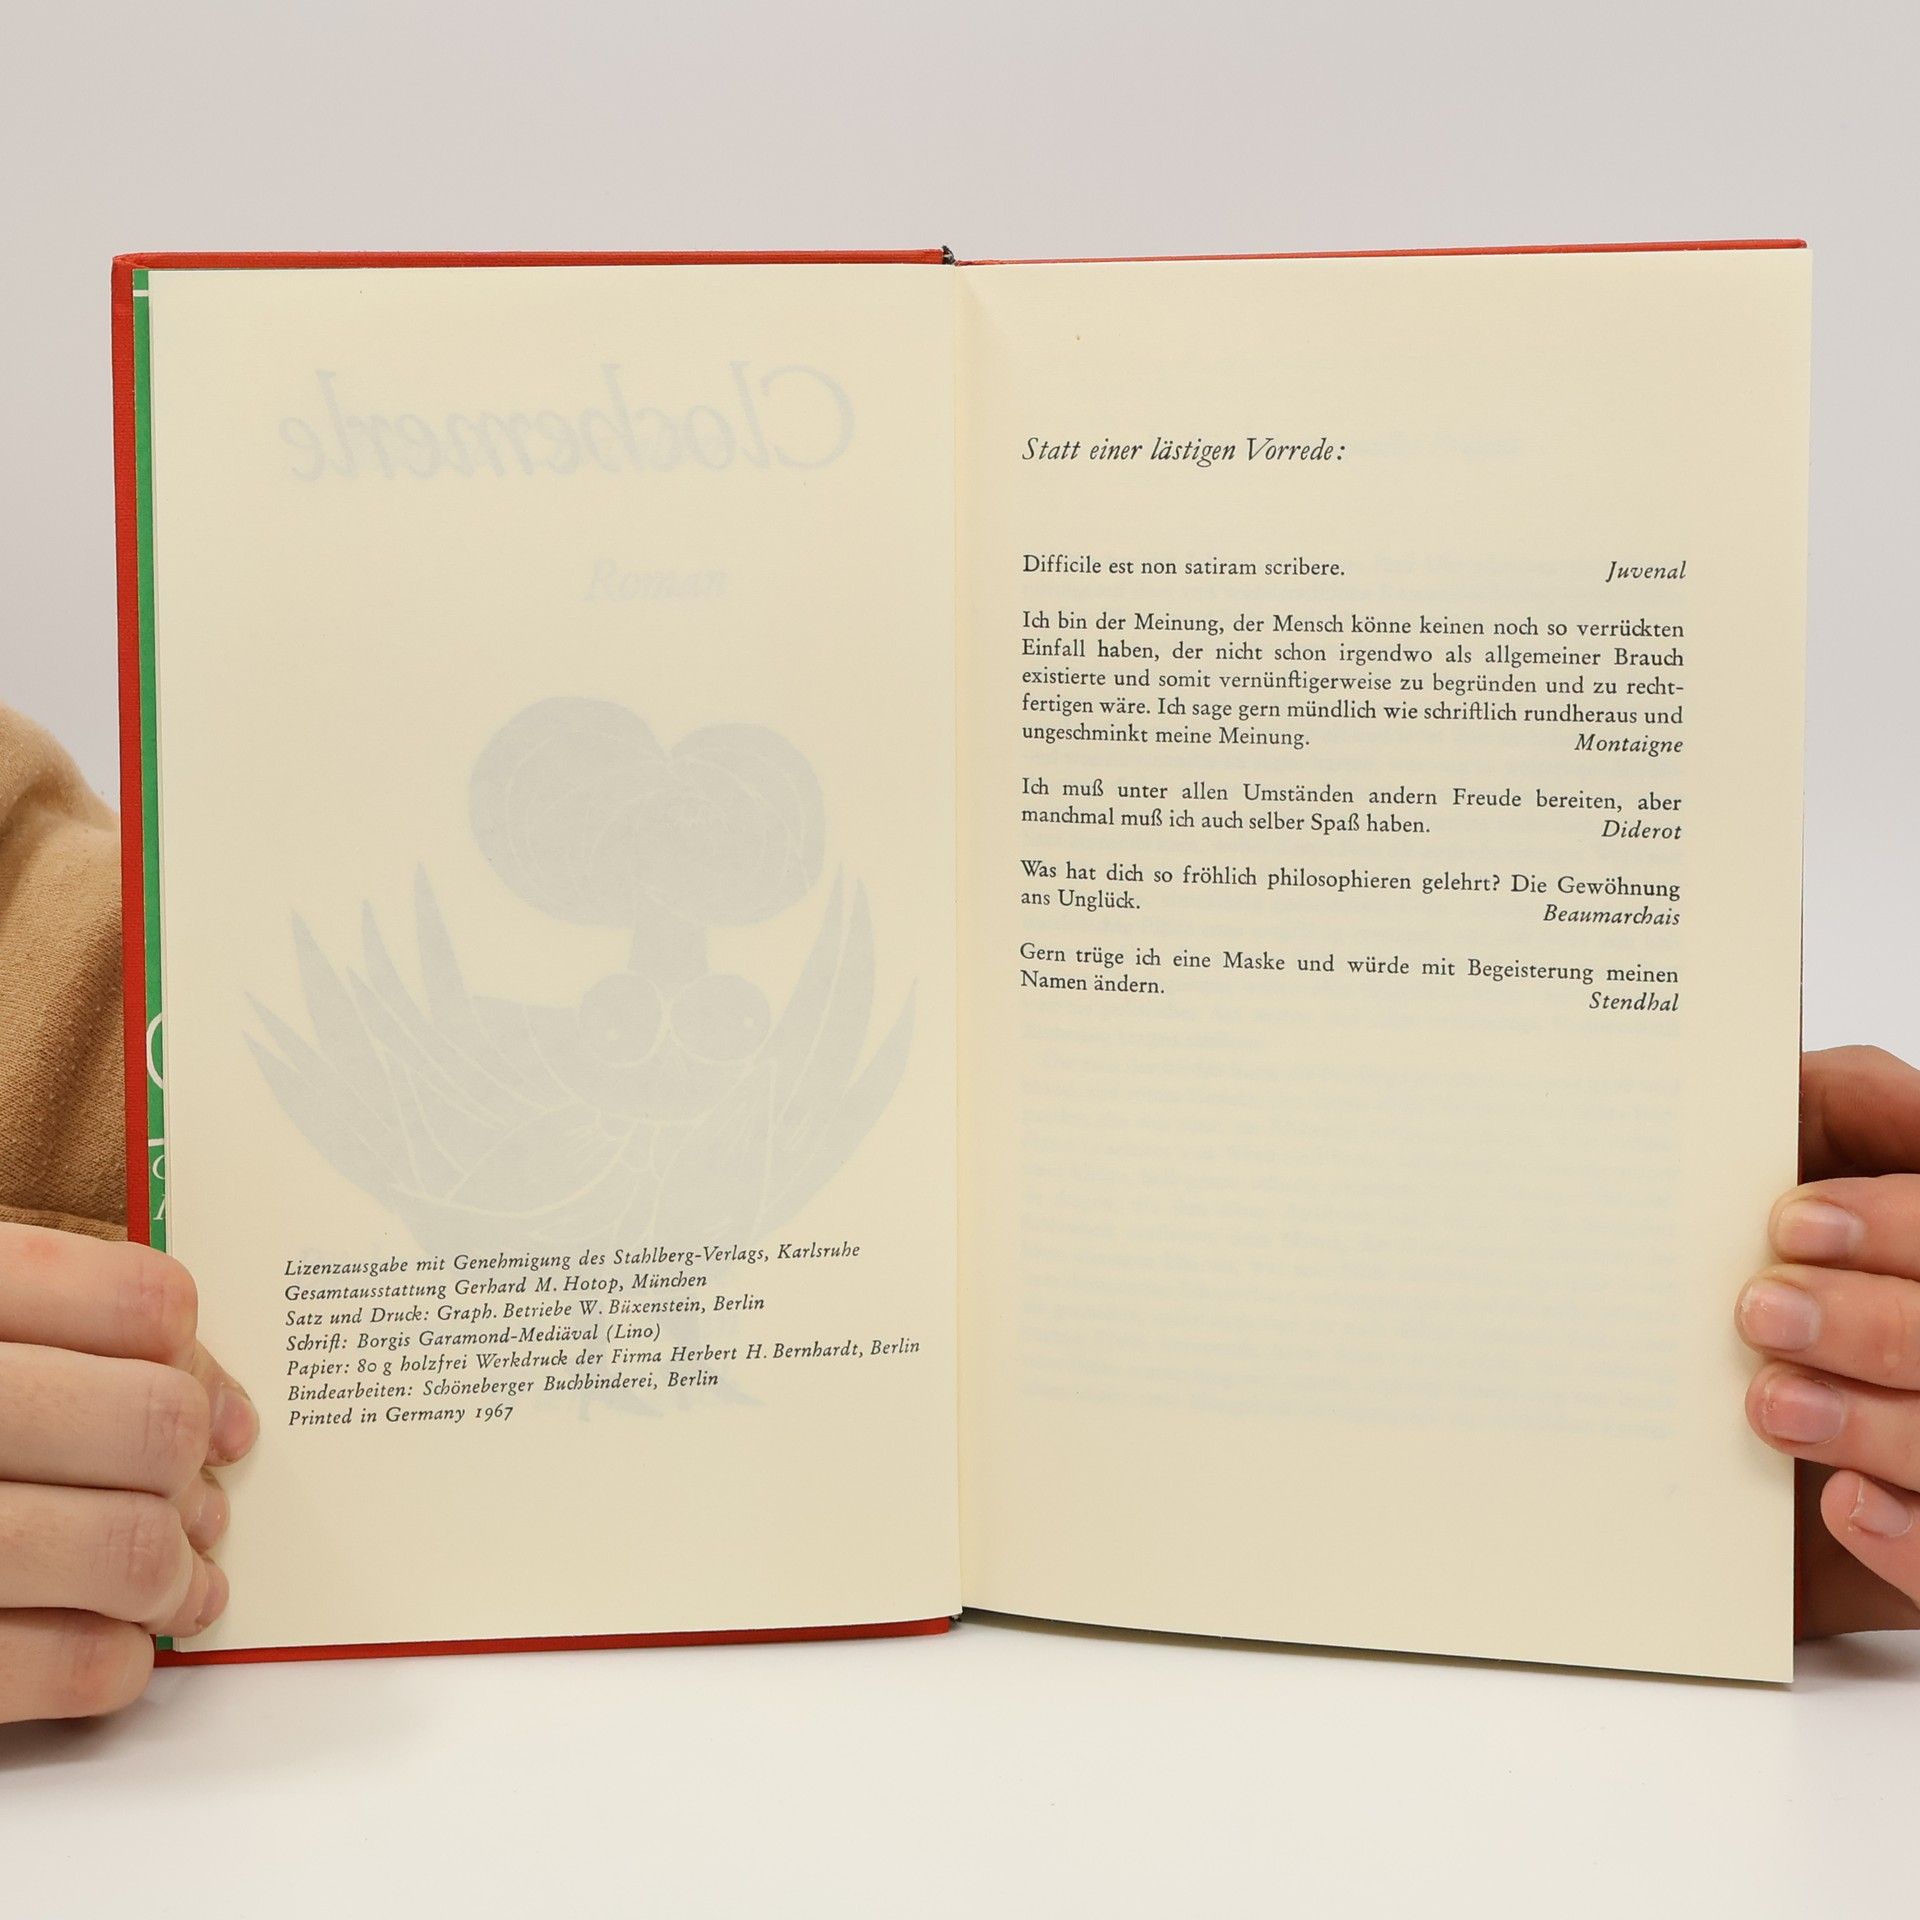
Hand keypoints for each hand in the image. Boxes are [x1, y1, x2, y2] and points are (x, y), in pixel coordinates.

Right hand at [0, 1223, 254, 1721]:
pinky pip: (54, 1667)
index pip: (141, 1305)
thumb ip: (65, 1331)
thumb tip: (219, 1409)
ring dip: (172, 1576)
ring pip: (121, 1547)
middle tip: (194, 1508)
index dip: (200, 1363)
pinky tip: (114, 1654)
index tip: (211, 1411)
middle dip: (189, 1479)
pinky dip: (114, 1666)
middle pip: (149, 1425)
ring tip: (171, 1583)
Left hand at [1739, 1046, 1919, 1636]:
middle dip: (1874, 1324)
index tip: (1789, 1223)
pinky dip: (1909, 1539)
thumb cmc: (1723, 1251)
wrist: (1653, 1385)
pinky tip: (1843, 1503)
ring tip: (1765, 1403)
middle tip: (1758, 1313)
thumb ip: (1850, 1103)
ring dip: (1873, 1422)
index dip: (1899, 1225)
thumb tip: (1913, 1106)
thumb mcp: (1787, 1143)